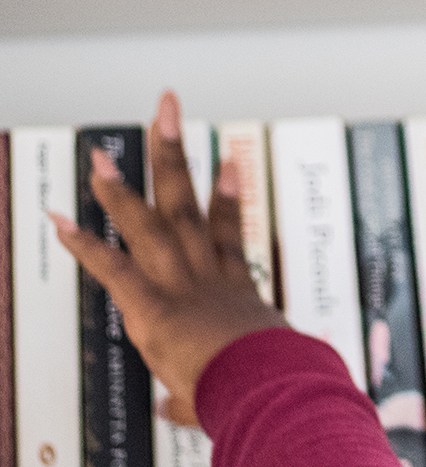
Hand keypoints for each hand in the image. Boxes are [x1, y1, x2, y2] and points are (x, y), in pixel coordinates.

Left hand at [51, 91, 286, 426]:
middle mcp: (208, 278)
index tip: (228, 161)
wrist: (271, 387)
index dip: (226, 195)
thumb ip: (191, 397)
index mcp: (235, 293)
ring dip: (121, 189)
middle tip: (166, 110)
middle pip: (189, 205)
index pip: (226, 234)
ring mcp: (182, 288)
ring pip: (150, 226)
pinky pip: (115, 270)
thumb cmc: (267, 388)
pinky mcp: (156, 308)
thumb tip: (172, 410)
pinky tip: (58, 221)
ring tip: (98, 154)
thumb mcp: (233, 386)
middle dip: (174, 156)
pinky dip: (86, 247)